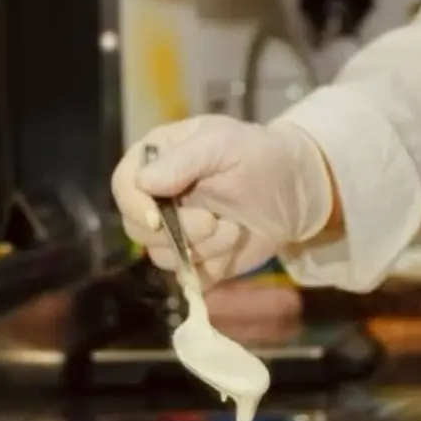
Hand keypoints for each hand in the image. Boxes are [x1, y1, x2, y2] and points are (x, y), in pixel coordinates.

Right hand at [111, 116, 334, 283]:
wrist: (296, 190)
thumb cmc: (260, 156)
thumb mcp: (225, 143)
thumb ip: (184, 159)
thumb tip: (144, 182)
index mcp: (158, 160)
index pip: (124, 184)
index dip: (134, 205)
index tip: (157, 217)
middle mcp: (158, 197)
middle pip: (137, 228)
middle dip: (178, 231)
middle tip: (214, 221)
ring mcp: (175, 231)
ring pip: (164, 256)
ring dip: (203, 248)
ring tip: (233, 228)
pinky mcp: (196, 260)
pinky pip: (189, 277)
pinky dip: (212, 267)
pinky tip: (234, 246)